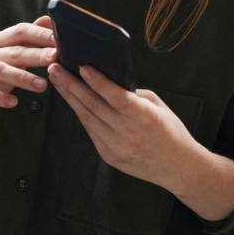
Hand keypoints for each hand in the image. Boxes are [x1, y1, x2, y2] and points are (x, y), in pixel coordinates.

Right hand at [0, 18, 56, 126]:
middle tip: (55, 58)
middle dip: (36, 54)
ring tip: (42, 85)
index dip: (39, 34)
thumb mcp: (8, 57)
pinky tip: (14, 102)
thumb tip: (48, 20)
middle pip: (13, 51)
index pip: (20, 31)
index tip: (60, 39)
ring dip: (22, 77)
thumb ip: (27, 41)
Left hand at [48, 62, 199, 190]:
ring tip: (58, 81)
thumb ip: (134, 96)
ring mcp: (116, 147)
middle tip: (55, 68)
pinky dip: (82, 114)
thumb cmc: (171, 133)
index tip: (82, 66)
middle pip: (93, 105)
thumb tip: (111, 83)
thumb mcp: (159, 108)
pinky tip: (74, 101)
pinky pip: (91, 132)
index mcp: (144, 117)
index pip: (116, 96)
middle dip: (71, 85)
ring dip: (71, 98)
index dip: (97, 81)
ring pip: (87, 118)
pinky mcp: (110, 156)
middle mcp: (128, 133)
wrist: (178, 167)